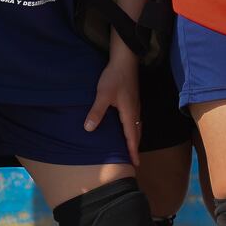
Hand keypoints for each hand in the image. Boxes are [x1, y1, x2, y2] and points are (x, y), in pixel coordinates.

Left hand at [87, 41, 143, 164]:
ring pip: (137, 127)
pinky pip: (135, 120)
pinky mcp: (133, 100)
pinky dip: (133, 129)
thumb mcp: (103, 94)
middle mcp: (135, 111)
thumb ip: (96, 112)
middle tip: (134, 161)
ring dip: (135, 138)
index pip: (132, 137)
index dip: (132, 151)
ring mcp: (135, 105)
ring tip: (131, 148)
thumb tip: (89, 129)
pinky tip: (127, 128)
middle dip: (135, 148)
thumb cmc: (114, 77)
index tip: (135, 164)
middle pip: (137, 134)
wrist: (125, 60)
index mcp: (129, 113)